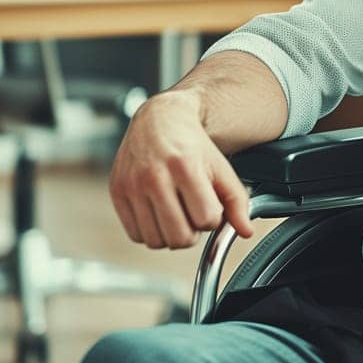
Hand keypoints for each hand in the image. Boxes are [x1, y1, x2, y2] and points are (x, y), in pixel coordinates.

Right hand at [108, 92, 253, 249]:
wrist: (158, 120)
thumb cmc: (192, 145)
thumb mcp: (221, 167)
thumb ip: (237, 200)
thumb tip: (246, 232)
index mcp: (184, 165)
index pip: (206, 219)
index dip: (212, 217)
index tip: (209, 203)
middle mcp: (154, 175)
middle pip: (180, 237)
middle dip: (192, 231)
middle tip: (192, 211)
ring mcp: (132, 184)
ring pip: (157, 241)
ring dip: (170, 233)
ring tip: (175, 211)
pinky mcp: (117, 191)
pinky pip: (136, 235)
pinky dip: (150, 231)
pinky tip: (158, 212)